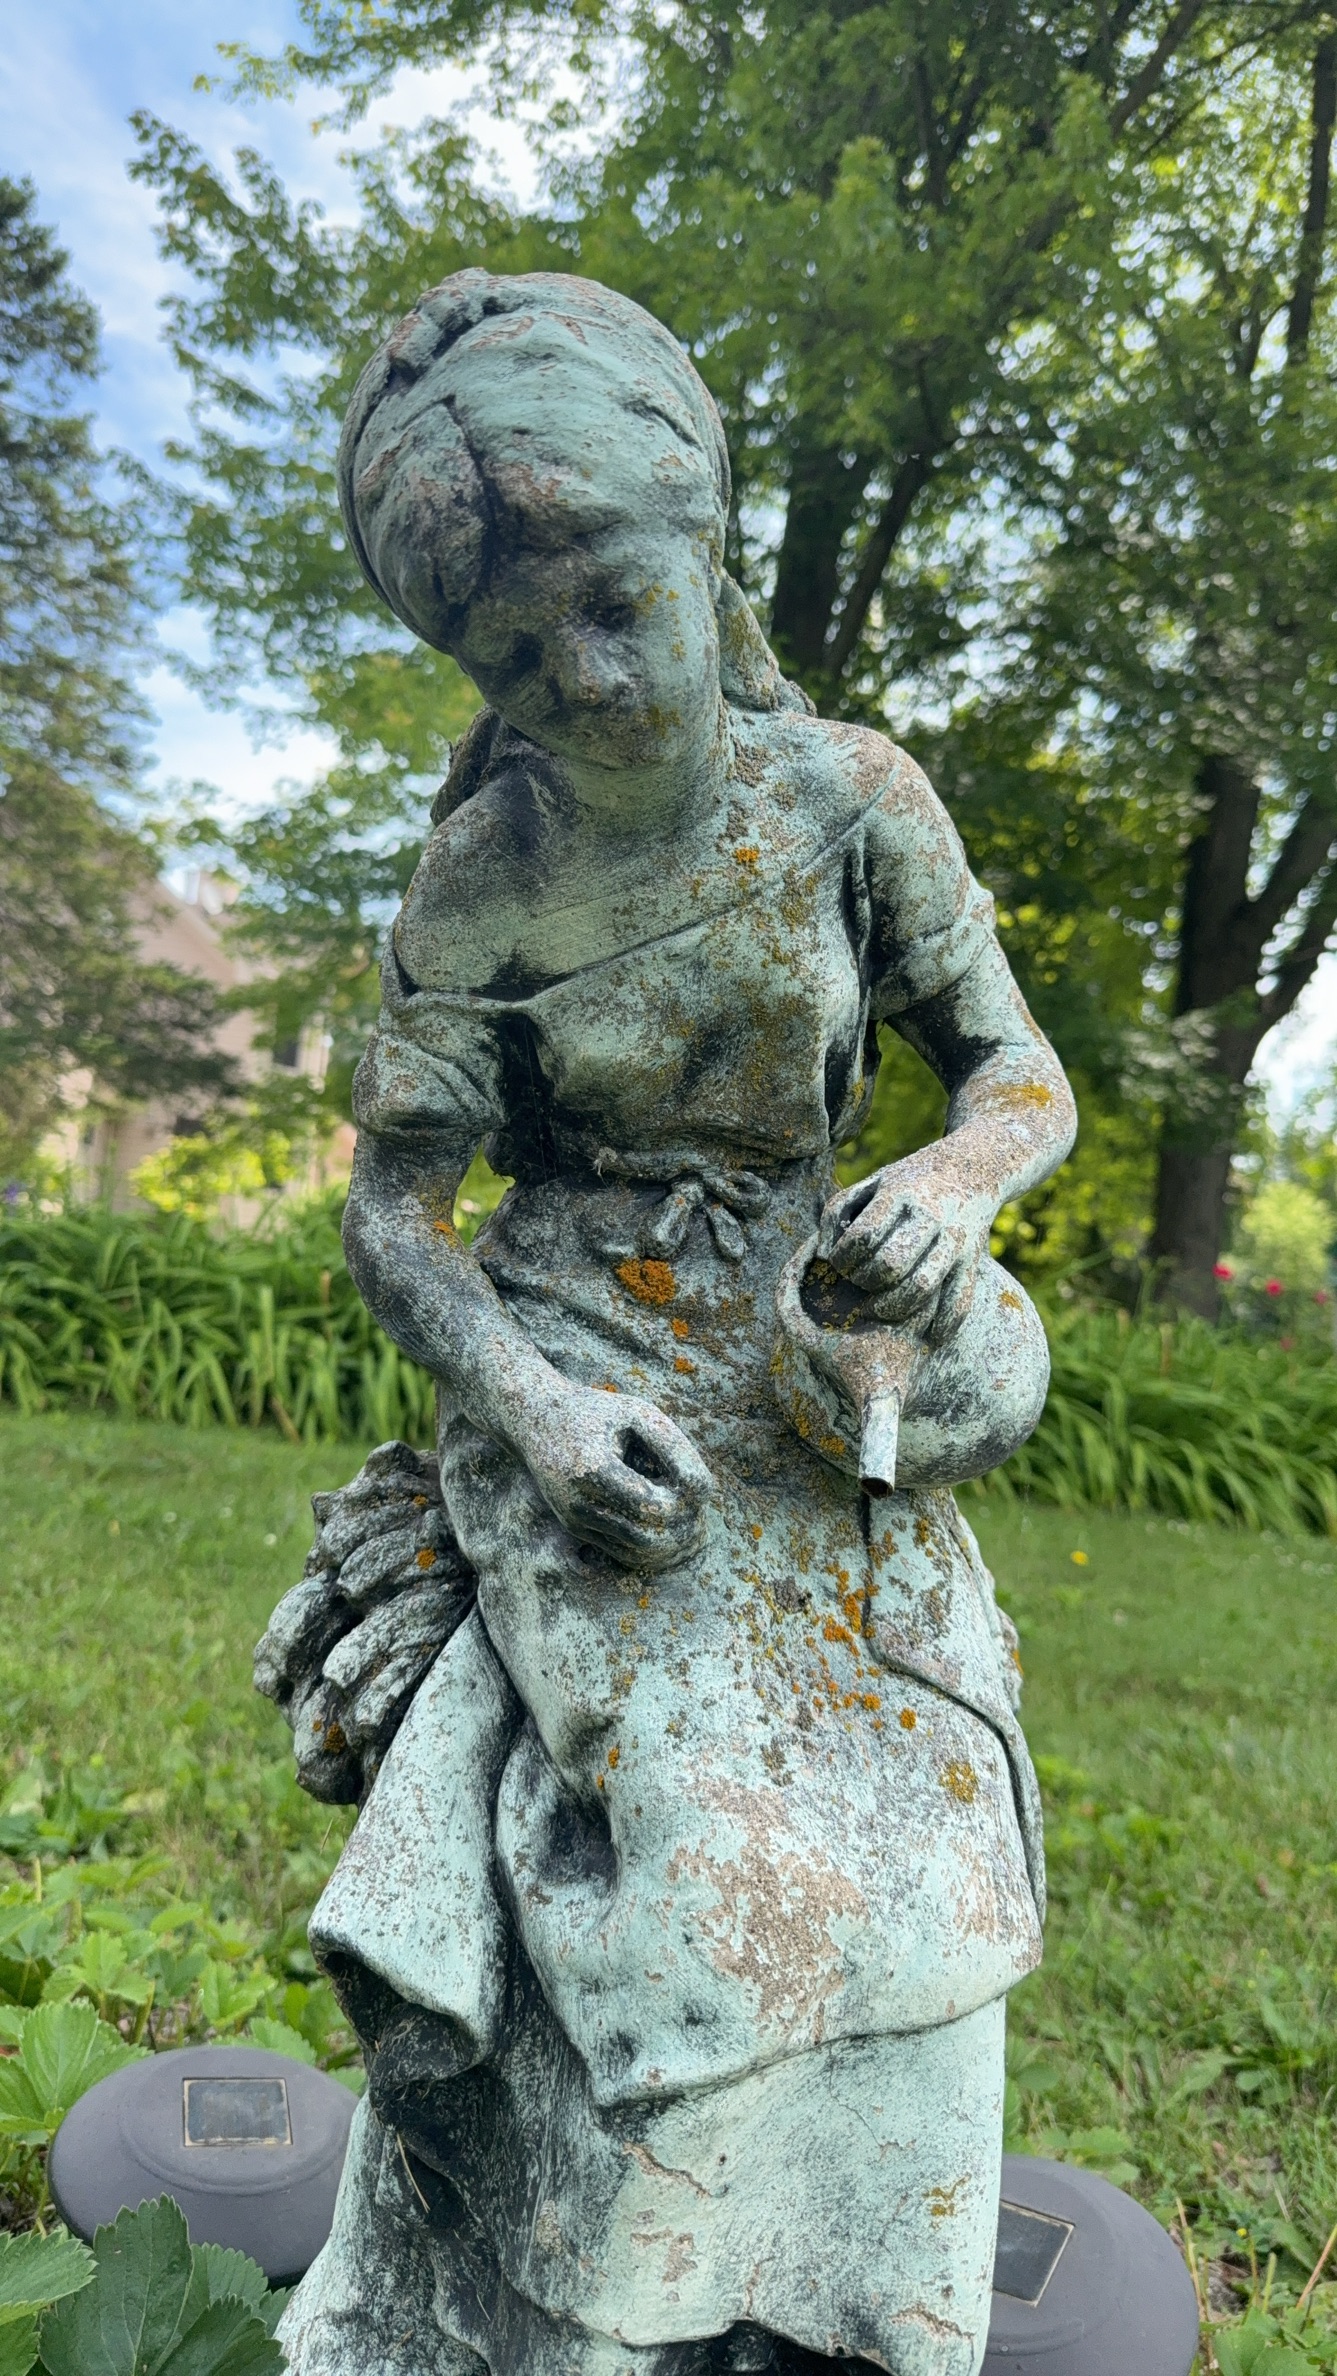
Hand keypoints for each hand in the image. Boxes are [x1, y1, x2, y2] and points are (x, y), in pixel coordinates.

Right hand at [522, 1384, 712, 1571]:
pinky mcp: (577, 1529)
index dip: (684, 1502)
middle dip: (682, 1528)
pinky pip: (623, 1552)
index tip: (697, 1484)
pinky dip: (653, 1546)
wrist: (535, 1419)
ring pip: (637, 1552)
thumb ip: (674, 1446)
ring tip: (692, 1517)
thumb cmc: (595, 1411)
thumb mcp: (637, 1413)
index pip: (652, 1506)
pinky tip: (670, 1525)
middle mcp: (578, 1503)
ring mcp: (575, 1520)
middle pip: (647, 1538)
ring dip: (671, 1541)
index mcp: (592, 1471)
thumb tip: (704, 1492)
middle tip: (701, 1508)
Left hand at [818, 1152, 991, 1340]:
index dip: (843, 1259)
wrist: (967, 1171)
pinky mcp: (973, 1261)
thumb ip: (838, 1213)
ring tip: (877, 1307)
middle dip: (865, 1282)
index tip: (839, 1264)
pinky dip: (942, 1326)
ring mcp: (955, 1240)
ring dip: (892, 1307)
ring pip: (922, 1287)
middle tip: (858, 1282)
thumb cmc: (904, 1186)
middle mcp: (930, 1217)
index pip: (863, 1237)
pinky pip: (960, 1302)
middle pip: (891, 1264)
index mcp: (899, 1195)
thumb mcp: (868, 1185)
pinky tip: (926, 1334)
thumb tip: (821, 1254)